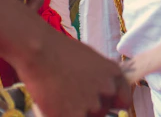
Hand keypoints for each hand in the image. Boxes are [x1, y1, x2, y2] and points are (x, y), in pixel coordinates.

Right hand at [15, 32, 131, 114]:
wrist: (37, 49)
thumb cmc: (57, 50)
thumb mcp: (88, 59)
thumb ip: (98, 77)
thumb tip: (97, 91)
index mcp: (113, 74)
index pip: (123, 101)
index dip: (110, 102)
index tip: (99, 101)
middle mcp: (107, 90)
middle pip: (102, 111)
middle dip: (88, 107)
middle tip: (69, 94)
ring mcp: (91, 105)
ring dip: (74, 111)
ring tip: (58, 94)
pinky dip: (59, 114)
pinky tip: (51, 101)